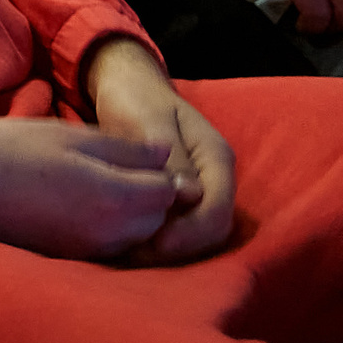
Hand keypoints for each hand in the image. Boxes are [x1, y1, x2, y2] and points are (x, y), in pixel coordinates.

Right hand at [0, 116, 181, 259]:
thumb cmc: (14, 149)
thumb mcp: (73, 137)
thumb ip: (125, 149)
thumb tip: (166, 156)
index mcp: (114, 197)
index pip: (168, 192)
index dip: (167, 173)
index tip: (151, 159)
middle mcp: (108, 232)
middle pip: (157, 220)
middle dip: (154, 197)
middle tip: (133, 171)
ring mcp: (88, 249)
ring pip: (135, 236)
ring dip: (134, 215)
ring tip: (111, 188)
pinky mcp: (69, 257)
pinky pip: (110, 247)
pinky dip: (112, 229)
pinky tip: (89, 208)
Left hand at [84, 37, 234, 261]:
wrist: (124, 85)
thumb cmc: (135, 98)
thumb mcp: (149, 119)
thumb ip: (172, 155)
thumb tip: (189, 194)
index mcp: (216, 157)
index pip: (218, 209)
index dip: (191, 233)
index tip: (157, 244)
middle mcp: (214, 177)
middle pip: (211, 229)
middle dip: (180, 248)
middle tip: (138, 257)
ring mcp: (198, 188)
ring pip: (196, 233)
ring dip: (169, 249)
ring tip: (131, 254)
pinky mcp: (178, 197)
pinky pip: (178, 227)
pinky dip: (158, 240)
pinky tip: (129, 244)